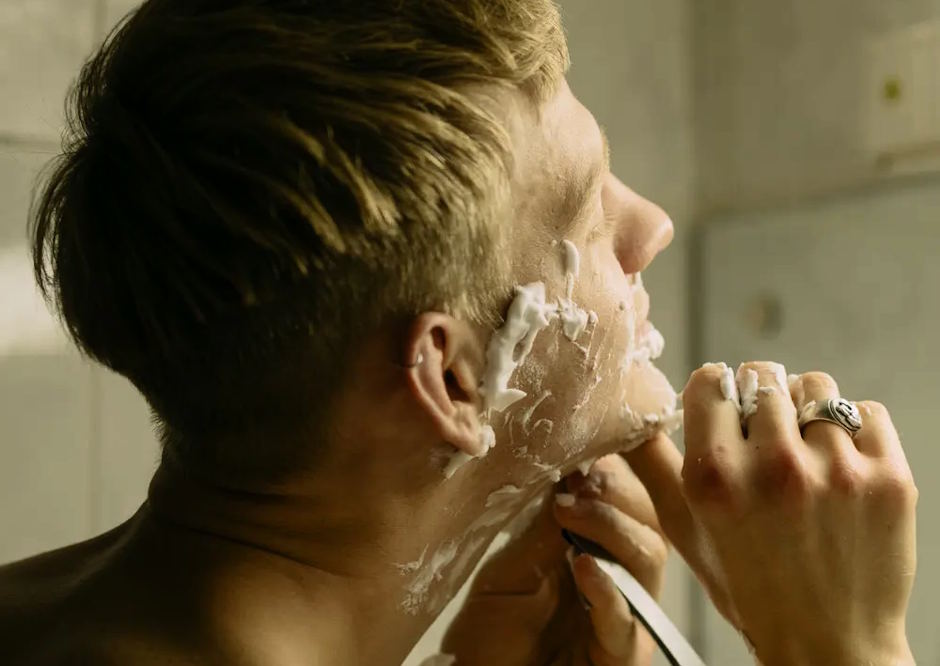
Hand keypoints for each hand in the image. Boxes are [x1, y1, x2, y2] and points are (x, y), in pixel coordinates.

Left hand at [441, 455, 667, 665]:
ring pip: (648, 557)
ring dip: (611, 526)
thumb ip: (543, 526)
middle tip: (580, 476)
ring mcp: (625, 615)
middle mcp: (620, 578)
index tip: (588, 439)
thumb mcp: (511, 568)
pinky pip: (626, 617)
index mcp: (596, 549)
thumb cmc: (491, 636)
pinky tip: (584, 565)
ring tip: (570, 512)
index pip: (626, 496)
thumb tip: (568, 465)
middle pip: (649, 519)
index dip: (616, 465)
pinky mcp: (622, 654)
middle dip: (617, 489)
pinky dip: (608, 588)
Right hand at [625, 362, 917, 665]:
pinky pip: (866, 410)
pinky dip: (854, 428)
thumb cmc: (750, 585)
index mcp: (714, 477)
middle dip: (762, 399)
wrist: (829, 645)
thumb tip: (635, 413)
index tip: (727, 410)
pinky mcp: (888, 478)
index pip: (711, 380)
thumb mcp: (684, 529)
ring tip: (806, 451)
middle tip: (768, 437)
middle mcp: (773, 468)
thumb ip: (654, 464)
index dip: (717, 392)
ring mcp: (836, 471)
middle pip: (764, 375)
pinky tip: (841, 465)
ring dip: (808, 409)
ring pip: (817, 387)